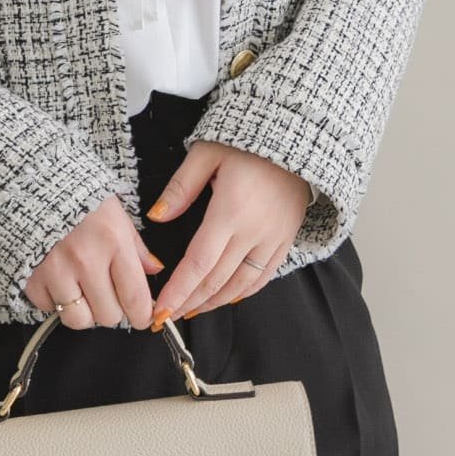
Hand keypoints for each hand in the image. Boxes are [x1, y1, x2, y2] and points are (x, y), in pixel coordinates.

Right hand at [22, 194, 165, 328]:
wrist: (32, 184)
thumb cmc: (79, 199)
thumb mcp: (116, 214)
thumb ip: (136, 247)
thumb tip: (155, 271)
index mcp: (113, 241)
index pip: (135, 298)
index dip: (142, 316)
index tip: (142, 317)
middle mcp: (86, 260)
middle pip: (108, 316)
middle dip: (112, 310)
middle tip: (108, 295)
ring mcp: (56, 270)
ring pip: (78, 320)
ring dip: (84, 312)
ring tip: (82, 292)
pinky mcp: (31, 277)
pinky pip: (48, 308)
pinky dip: (54, 301)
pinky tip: (57, 281)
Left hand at [144, 142, 310, 322]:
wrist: (298, 137)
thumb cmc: (247, 141)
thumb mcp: (206, 153)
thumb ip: (181, 187)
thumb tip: (156, 217)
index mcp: (230, 211)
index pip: (198, 264)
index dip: (178, 292)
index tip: (159, 311)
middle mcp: (254, 231)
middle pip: (216, 281)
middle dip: (189, 303)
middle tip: (166, 318)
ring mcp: (274, 238)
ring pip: (240, 285)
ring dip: (213, 302)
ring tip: (190, 311)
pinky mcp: (286, 240)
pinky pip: (264, 277)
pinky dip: (242, 292)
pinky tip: (225, 298)